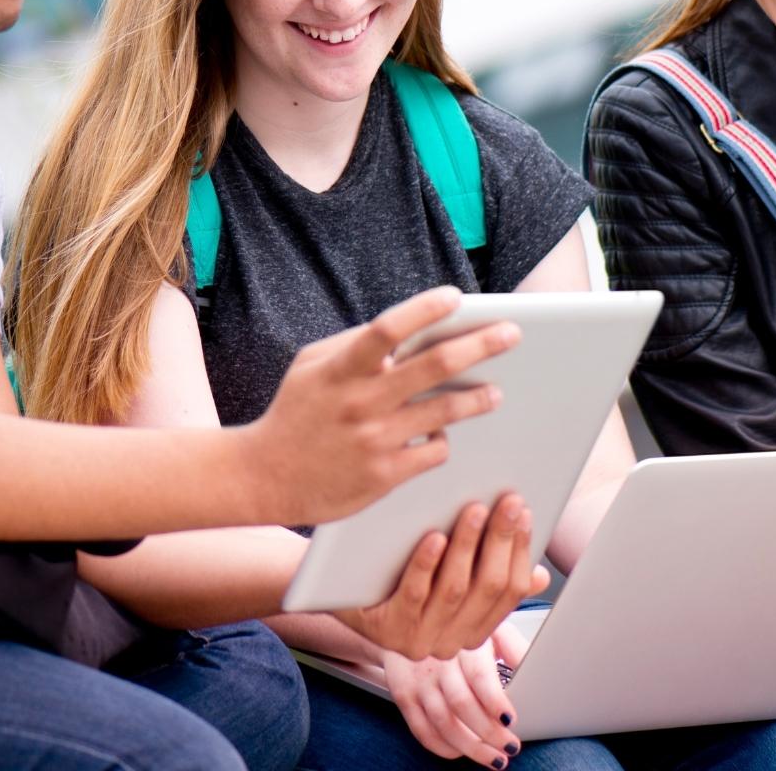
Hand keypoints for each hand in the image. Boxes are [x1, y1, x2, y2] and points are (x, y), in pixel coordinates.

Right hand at [241, 287, 518, 526]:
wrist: (263, 477)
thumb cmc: (295, 414)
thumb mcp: (311, 367)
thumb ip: (354, 345)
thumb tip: (406, 330)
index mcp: (340, 369)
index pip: (388, 329)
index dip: (424, 310)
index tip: (456, 297)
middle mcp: (360, 402)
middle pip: (434, 366)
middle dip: (480, 345)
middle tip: (512, 335)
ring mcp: (375, 440)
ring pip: (445, 412)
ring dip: (478, 398)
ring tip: (495, 392)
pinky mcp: (384, 475)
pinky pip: (433, 451)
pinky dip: (443, 440)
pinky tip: (444, 435)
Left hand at [335, 493, 549, 659]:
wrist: (338, 588)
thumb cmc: (399, 573)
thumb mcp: (451, 576)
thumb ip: (489, 574)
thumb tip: (538, 575)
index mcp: (473, 631)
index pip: (510, 590)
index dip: (520, 550)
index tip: (524, 511)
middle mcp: (449, 642)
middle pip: (487, 588)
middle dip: (500, 541)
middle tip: (507, 502)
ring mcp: (417, 640)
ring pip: (454, 589)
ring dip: (469, 546)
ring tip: (474, 509)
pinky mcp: (386, 631)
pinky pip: (413, 594)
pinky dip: (427, 564)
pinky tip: (434, 536)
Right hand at [382, 625, 527, 767]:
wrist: (410, 621)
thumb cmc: (458, 629)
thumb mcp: (489, 627)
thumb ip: (513, 648)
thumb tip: (536, 668)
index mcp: (463, 643)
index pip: (479, 677)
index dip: (495, 702)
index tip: (511, 720)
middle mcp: (438, 662)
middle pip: (462, 705)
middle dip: (489, 733)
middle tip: (510, 747)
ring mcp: (419, 680)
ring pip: (442, 722)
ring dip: (470, 747)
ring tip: (494, 759)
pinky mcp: (403, 694)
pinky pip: (421, 729)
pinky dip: (442, 747)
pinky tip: (461, 752)